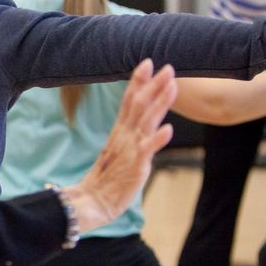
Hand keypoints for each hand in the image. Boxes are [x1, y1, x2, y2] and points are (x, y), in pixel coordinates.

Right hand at [67, 60, 175, 233]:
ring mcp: (130, 149)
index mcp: (120, 132)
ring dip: (160, 102)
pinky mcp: (135, 166)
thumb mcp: (117, 151)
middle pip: (139, 104)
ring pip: (146, 120)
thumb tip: (140, 124)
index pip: (129, 100)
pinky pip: (147, 150)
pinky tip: (169, 129)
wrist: (93, 203)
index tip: (148, 62)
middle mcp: (125, 136)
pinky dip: (158, 139)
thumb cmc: (107, 180)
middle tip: (168, 66)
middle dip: (154, 84)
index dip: (138, 81)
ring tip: (172, 85)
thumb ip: (128, 136)